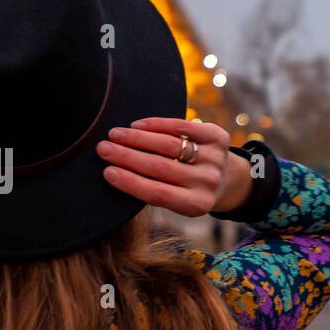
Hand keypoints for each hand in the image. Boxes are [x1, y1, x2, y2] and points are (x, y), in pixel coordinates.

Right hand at [97, 118, 252, 217]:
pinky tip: (137, 125)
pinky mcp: (218, 137)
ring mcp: (215, 158)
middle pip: (159, 166)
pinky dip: (157, 124)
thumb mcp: (176, 201)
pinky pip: (183, 126)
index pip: (157, 193)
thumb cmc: (186, 190)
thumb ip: (153, 189)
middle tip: (102, 148)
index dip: (130, 182)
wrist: (227, 179)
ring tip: (115, 134)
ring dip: (137, 138)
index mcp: (195, 205)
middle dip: (126, 156)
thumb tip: (112, 171)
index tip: (106, 172)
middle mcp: (208, 182)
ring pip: (168, 145)